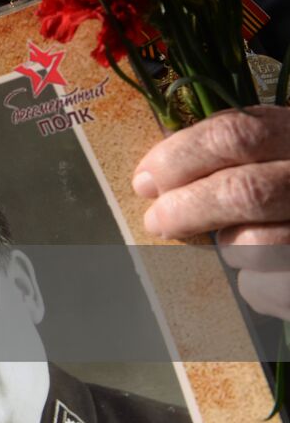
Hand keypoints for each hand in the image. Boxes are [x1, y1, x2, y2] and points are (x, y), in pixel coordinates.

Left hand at [135, 105, 289, 317]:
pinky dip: (257, 286)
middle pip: (243, 192)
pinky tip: (269, 273)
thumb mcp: (276, 152)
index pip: (236, 134)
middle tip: (157, 221)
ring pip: (258, 245)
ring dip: (230, 248)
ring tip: (236, 243)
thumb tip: (155, 178)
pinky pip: (271, 288)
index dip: (180, 157)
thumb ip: (229, 154)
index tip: (146, 180)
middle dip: (186, 209)